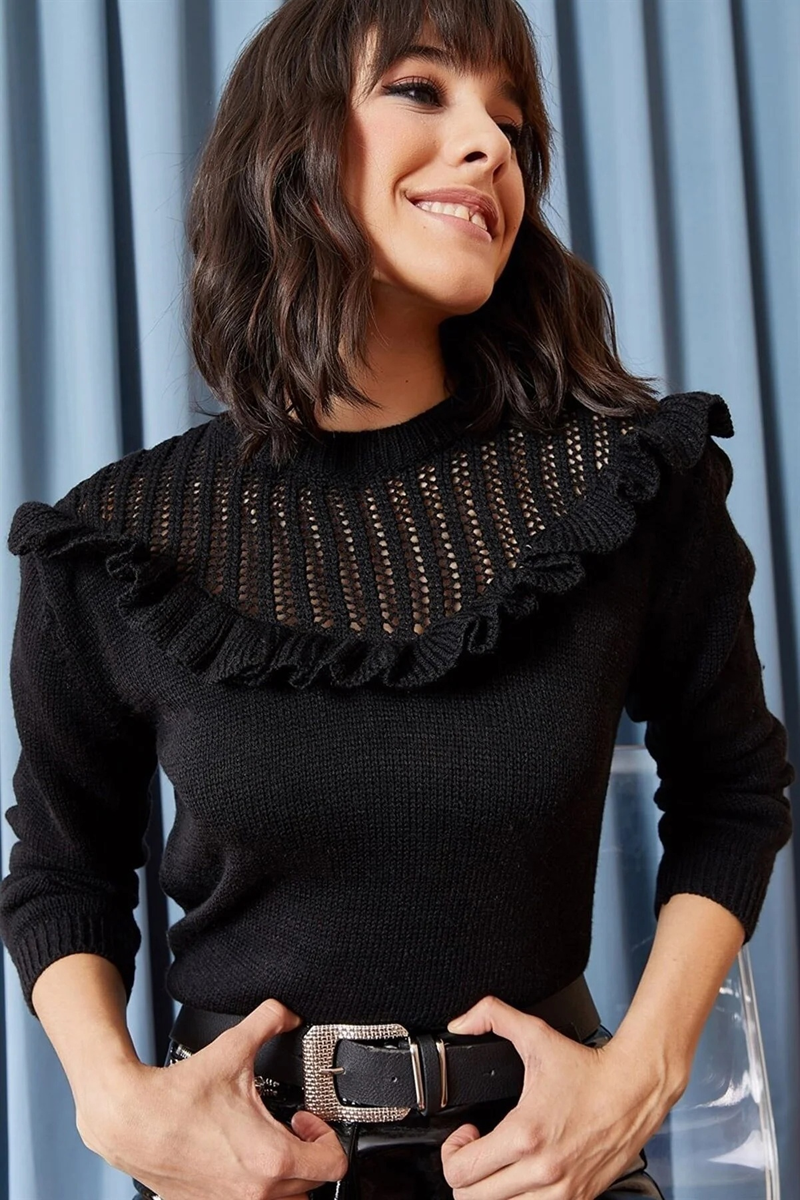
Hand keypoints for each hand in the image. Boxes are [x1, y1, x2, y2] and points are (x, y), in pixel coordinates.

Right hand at [76, 997, 348, 1198]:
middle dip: (307, 1153)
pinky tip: (239, 1155)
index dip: (327, 1136)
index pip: (333, 1165)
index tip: (306, 1118)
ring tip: (268, 1143)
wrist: (131, 1122)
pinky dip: (254, 1185)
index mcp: (272, 1159)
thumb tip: (287, 1013)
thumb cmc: (177, 1099)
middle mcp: (257, 1192)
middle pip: (311, 1185)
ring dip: (285, 1175)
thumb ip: (269, 1021)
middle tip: (289, 1126)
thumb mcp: (232, 1049)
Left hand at [439, 995, 667, 1199]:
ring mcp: (560, 1192)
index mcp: (524, 1135)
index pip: (460, 1171)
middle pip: (471, 1199)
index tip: (467, 1133)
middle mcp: (540, 1171)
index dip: (452, 1150)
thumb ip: (491, 1016)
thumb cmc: (588, 1069)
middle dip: (465, 1171)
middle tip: (478, 1148)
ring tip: (501, 1161)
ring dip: (492, 1189)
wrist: (635, 1089)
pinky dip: (520, 1197)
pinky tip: (524, 1172)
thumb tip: (461, 1023)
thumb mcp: (536, 1033)